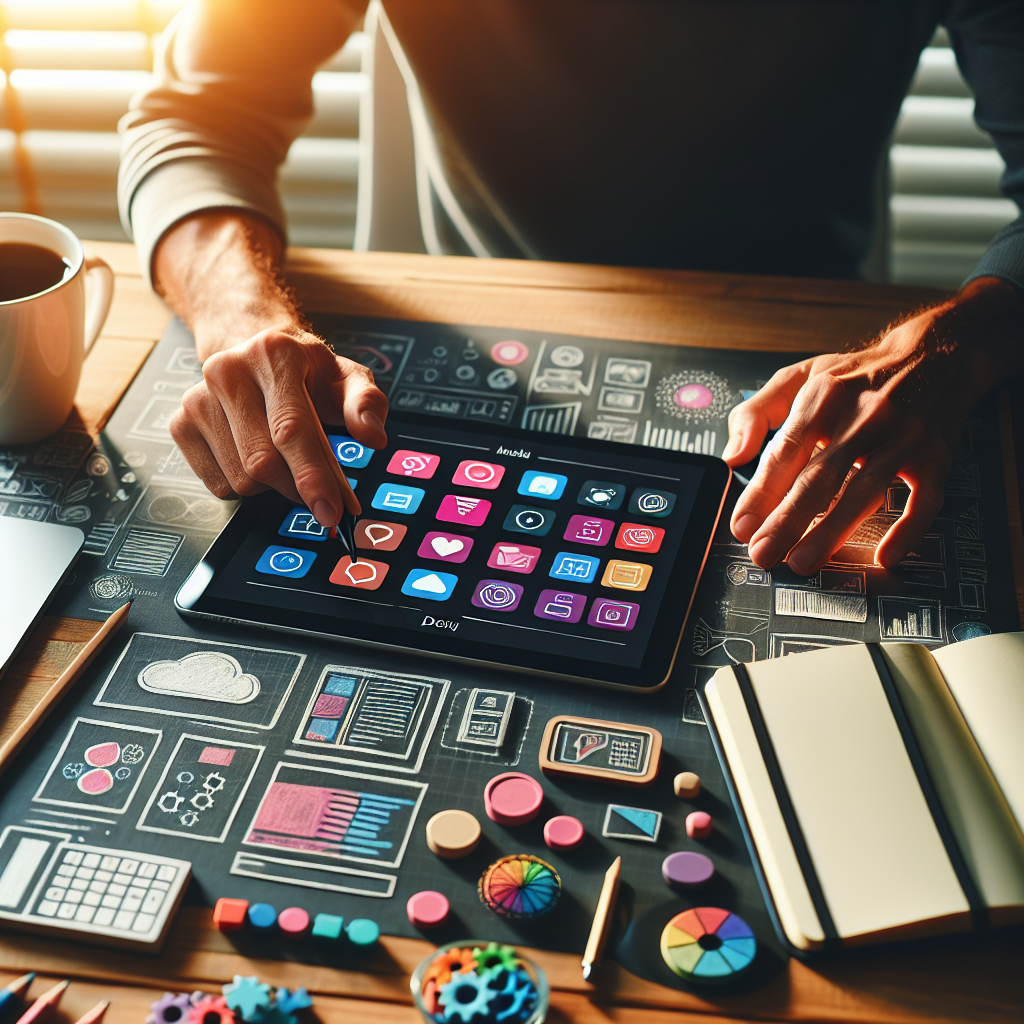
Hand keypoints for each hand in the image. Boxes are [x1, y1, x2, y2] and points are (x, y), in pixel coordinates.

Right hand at [154, 211, 387, 526]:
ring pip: (241, 478)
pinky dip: (246, 486)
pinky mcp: (181, 424)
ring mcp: (198, 398)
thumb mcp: (346, 377)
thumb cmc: (305, 371)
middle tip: (326, 498)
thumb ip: (366, 404)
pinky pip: (218, 483)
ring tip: (288, 460)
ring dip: (273, 486)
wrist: (251, 349)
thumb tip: (373, 436)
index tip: (331, 512)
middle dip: (300, 489)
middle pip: (264, 462)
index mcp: (275, 353)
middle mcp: (229, 371)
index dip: (313, 476)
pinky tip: (257, 457)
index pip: (291, 428)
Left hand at [721, 277, 1023, 574]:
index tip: (742, 525)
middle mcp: (866, 415)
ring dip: (834, 530)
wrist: (936, 352)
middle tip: (764, 554)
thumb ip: (757, 412)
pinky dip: (909, 528)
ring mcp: (904, 437)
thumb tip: (732, 455)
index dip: (762, 490)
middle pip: (822, 475)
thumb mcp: (801, 376)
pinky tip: (885, 555)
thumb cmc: (858, 375)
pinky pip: (925, 498)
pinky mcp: (935, 456)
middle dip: (789, 519)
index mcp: (826, 395)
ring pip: (867, 489)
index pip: (787, 449)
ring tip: (803, 561)